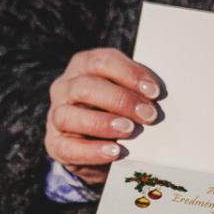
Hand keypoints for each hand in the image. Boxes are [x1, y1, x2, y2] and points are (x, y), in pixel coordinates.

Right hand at [45, 48, 160, 185]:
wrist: (98, 146)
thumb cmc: (116, 111)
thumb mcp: (125, 94)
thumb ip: (137, 90)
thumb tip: (159, 98)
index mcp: (82, 66)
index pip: (102, 62)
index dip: (129, 74)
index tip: (155, 92)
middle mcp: (64, 87)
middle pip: (87, 87)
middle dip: (121, 100)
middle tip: (149, 115)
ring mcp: (55, 116)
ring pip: (70, 115)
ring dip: (103, 123)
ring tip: (130, 130)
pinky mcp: (55, 144)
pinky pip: (69, 147)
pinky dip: (92, 151)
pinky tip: (114, 152)